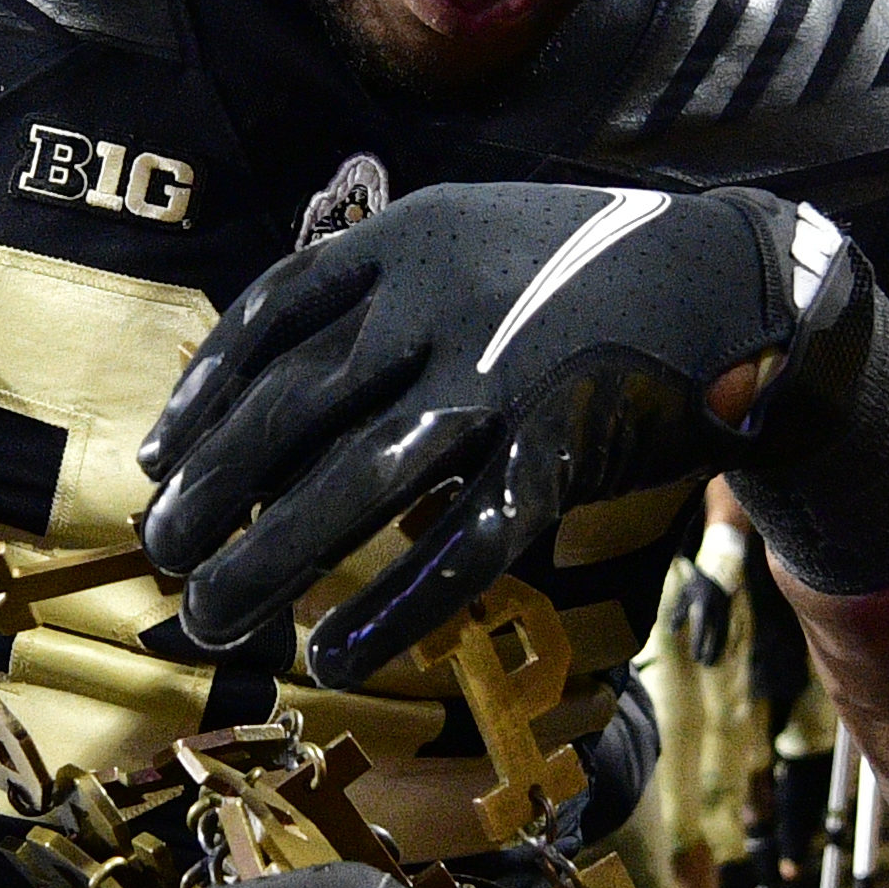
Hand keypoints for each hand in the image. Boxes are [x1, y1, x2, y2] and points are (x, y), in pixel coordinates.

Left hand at [138, 177, 883, 677]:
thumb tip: (257, 384)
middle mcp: (442, 305)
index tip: (157, 464)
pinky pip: (464, 541)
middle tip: (164, 555)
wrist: (732, 282)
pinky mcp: (558, 450)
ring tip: (213, 616)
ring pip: (359, 484)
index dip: (202, 399)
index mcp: (408, 242)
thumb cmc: (574, 272)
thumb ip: (368, 293)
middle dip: (214, 494)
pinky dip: (398, 602)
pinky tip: (339, 651)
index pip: (269, 321)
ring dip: (274, 559)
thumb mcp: (464, 236)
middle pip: (292, 413)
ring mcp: (501, 378)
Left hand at [669, 564, 738, 668]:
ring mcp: (725, 610)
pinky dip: (722, 643)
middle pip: (717, 634)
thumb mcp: (683, 597)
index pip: (702, 627)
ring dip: (718, 649)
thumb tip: (672, 631)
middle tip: (706, 665)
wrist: (713, 573)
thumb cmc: (693, 586)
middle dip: (711, 650)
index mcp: (705, 603)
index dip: (699, 643)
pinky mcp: (728, 613)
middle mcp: (718, 608)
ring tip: (711, 663)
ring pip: (724, 633)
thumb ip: (678, 613)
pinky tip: (718, 654)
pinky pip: (726, 631)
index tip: (695, 656)